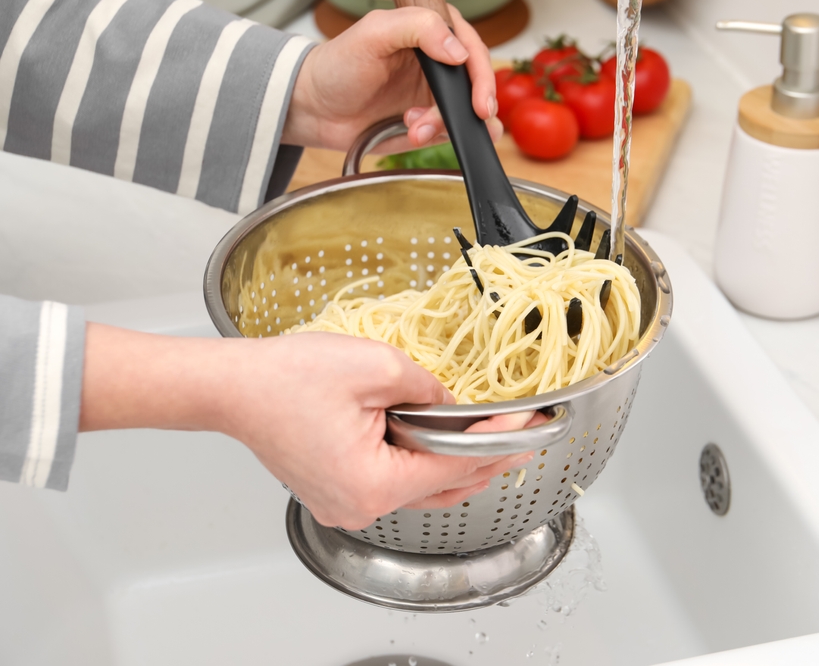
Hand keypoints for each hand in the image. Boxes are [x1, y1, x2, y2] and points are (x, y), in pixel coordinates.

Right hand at [80, 324, 538, 529]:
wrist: (233, 387)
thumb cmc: (287, 377)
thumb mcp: (378, 367)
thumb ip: (430, 392)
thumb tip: (454, 407)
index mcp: (373, 483)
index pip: (457, 468)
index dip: (500, 444)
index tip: (531, 427)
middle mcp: (360, 507)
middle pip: (443, 490)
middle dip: (485, 459)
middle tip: (522, 435)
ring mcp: (345, 505)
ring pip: (419, 491)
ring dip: (452, 465)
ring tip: (490, 438)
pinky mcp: (335, 492)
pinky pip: (392, 485)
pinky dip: (419, 466)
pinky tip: (437, 443)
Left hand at [281, 6, 502, 153]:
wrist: (317, 110)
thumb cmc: (337, 66)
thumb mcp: (373, 34)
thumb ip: (418, 27)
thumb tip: (457, 49)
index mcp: (429, 30)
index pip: (471, 46)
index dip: (480, 72)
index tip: (477, 96)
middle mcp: (438, 61)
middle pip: (476, 83)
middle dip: (468, 105)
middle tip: (468, 118)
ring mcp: (435, 94)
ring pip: (468, 112)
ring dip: (447, 124)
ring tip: (416, 128)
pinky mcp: (430, 122)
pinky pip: (453, 133)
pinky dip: (441, 138)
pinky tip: (416, 133)